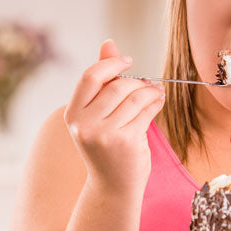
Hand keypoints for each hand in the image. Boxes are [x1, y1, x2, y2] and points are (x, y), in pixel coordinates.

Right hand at [64, 40, 165, 193]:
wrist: (113, 188)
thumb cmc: (106, 147)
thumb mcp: (98, 114)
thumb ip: (103, 80)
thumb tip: (109, 43)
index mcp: (72, 114)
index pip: (90, 77)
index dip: (112, 65)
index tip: (129, 62)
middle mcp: (84, 124)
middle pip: (116, 86)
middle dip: (136, 82)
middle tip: (148, 85)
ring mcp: (104, 134)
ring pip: (134, 96)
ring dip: (150, 91)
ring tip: (156, 93)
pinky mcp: (126, 141)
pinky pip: (146, 110)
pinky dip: (156, 103)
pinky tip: (158, 102)